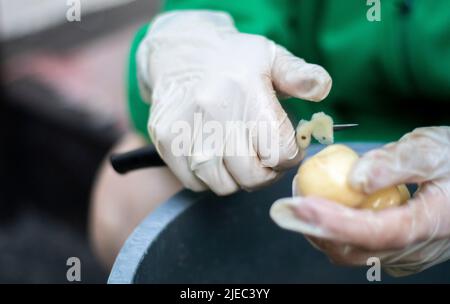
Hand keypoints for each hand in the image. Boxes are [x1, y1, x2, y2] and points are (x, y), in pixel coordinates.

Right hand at [137, 10, 331, 194]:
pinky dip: (210, 177)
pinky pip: (195, 183)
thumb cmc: (233, 60)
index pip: (280, 153)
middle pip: (252, 176)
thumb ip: (300, 75)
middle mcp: (213, 114)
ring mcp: (186, 130)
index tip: (286, 145)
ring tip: (238, 153)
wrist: (180, 53)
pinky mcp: (166, 142)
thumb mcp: (271, 57)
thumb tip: (322, 89)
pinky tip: (214, 153)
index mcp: (247, 93)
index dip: (290, 154)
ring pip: (223, 185)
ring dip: (236, 177)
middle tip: (264, 154)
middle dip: (266, 171)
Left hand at [271, 127, 449, 275]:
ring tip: (300, 201)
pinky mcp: (395, 252)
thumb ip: (396, 163)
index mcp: (430, 224)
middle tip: (287, 203)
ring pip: (350, 253)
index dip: (333, 222)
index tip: (299, 206)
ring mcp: (404, 255)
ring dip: (319, 229)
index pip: (375, 232)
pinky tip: (323, 208)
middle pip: (353, 251)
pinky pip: (356, 248)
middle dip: (314, 228)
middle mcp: (414, 249)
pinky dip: (332, 230)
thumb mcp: (433, 150)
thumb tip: (354, 179)